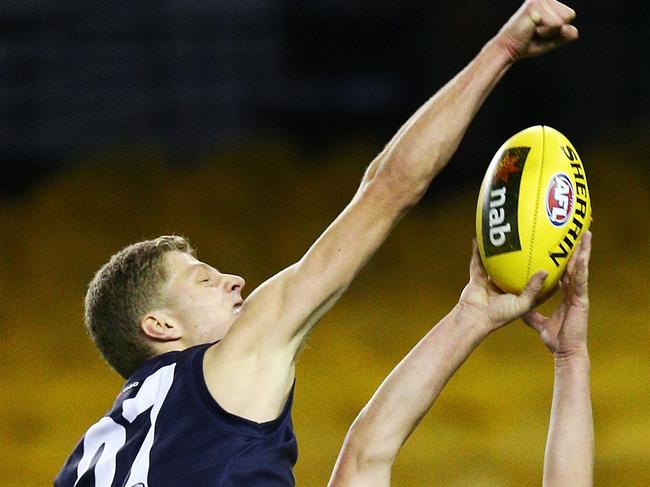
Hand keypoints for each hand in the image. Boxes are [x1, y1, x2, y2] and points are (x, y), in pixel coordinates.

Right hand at [458, 239, 548, 332]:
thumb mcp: (522, 304)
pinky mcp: (478, 277)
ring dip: (500, 250)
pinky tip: (479, 239)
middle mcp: (507, 286)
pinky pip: (478, 261)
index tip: (559, 260)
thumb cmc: (500, 316)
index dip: (550, 273)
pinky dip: (477, 251)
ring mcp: (492, 280)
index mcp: (521, 294)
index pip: (539, 283)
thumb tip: (546, 271)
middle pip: (519, 268)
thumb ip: (533, 288)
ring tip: (506, 235)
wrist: (475, 318)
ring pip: (497, 262)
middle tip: (535, 241)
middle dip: (526, 256)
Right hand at [495, 0, 577, 60]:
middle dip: (556, 30)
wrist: (509, 50)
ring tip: (533, 30)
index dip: (559, 29)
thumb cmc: (528, 44)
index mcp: (548, 2)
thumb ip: (566, 34)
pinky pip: (555, 24)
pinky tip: (531, 30)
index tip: (541, 31)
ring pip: (562, 20)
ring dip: (549, 32)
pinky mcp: (535, 7)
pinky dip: (545, 33)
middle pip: (570, 15)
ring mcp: (539, 0)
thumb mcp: (552, 40)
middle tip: (537, 32)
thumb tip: (571, 30)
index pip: (570, 15)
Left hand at [523, 231, 590, 356]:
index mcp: (566, 295)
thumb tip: (519, 309)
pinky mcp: (581, 301)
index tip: (565, 245)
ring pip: (581, 269)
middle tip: (579, 231)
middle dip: (577, 249)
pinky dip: (581, 269)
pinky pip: (580, 281)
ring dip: (584, 252)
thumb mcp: (538, 323)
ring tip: (585, 235)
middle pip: (575, 266)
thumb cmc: (556, 339)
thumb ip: (530, 314)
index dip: (567, 259)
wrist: (565, 352)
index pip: (566, 272)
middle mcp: (574, 292)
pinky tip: (581, 257)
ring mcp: (579, 296)